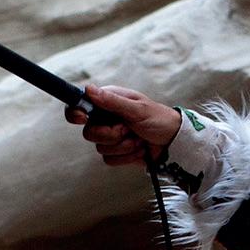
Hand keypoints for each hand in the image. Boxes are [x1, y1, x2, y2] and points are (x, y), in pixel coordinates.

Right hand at [64, 84, 182, 167]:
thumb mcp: (137, 109)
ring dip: (124, 146)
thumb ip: (112, 102)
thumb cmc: (159, 119)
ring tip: (139, 138)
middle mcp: (106, 118)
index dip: (76, 112)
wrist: (174, 143)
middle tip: (127, 129)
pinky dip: (127, 156)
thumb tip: (89, 90)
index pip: (81, 105)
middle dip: (110, 134)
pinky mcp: (116, 152)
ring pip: (100, 148)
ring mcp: (110, 136)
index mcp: (108, 102)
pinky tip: (139, 149)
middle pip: (88, 132)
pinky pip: (109, 160)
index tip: (82, 118)